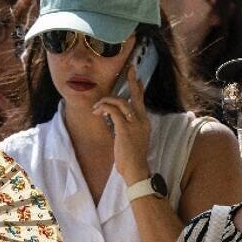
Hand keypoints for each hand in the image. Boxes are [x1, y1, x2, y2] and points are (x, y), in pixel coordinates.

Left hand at [93, 65, 151, 183]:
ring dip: (106, 101)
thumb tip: (117, 122)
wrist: (136, 170)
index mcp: (145, 123)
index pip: (142, 102)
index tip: (137, 79)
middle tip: (129, 71)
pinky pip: (113, 110)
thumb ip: (127, 129)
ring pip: (120, 102)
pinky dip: (104, 108)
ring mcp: (134, 124)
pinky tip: (97, 112)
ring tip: (97, 108)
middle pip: (136, 96)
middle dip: (132, 82)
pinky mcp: (124, 128)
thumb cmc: (133, 159)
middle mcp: (142, 120)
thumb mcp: (132, 140)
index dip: (139, 89)